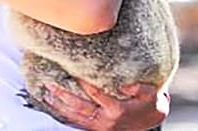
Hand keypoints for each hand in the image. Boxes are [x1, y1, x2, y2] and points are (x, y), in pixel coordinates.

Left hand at [43, 81, 168, 129]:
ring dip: (59, 106)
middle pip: (80, 108)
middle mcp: (104, 121)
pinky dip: (64, 114)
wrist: (149, 121)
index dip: (84, 84)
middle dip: (63, 96)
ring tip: (46, 94)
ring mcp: (98, 126)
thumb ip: (140, 88)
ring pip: (75, 117)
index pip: (96, 95)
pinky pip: (76, 122)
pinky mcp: (94, 128)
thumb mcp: (151, 94)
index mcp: (117, 110)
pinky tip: (53, 105)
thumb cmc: (148, 104)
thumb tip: (126, 83)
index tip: (73, 72)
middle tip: (50, 84)